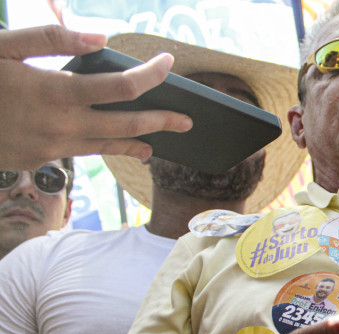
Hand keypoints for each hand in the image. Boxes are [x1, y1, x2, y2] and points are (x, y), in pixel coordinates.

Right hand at [0, 25, 192, 169]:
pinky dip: (106, 147)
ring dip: (138, 142)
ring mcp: (53, 146)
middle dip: (161, 120)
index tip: (168, 63)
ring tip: (159, 143)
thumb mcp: (2, 46)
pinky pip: (85, 152)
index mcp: (56, 92)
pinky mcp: (43, 158)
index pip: (122, 87)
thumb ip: (51, 40)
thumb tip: (99, 37)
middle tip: (188, 121)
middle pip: (127, 125)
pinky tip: (120, 145)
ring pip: (108, 146)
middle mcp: (61, 124)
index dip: (151, 75)